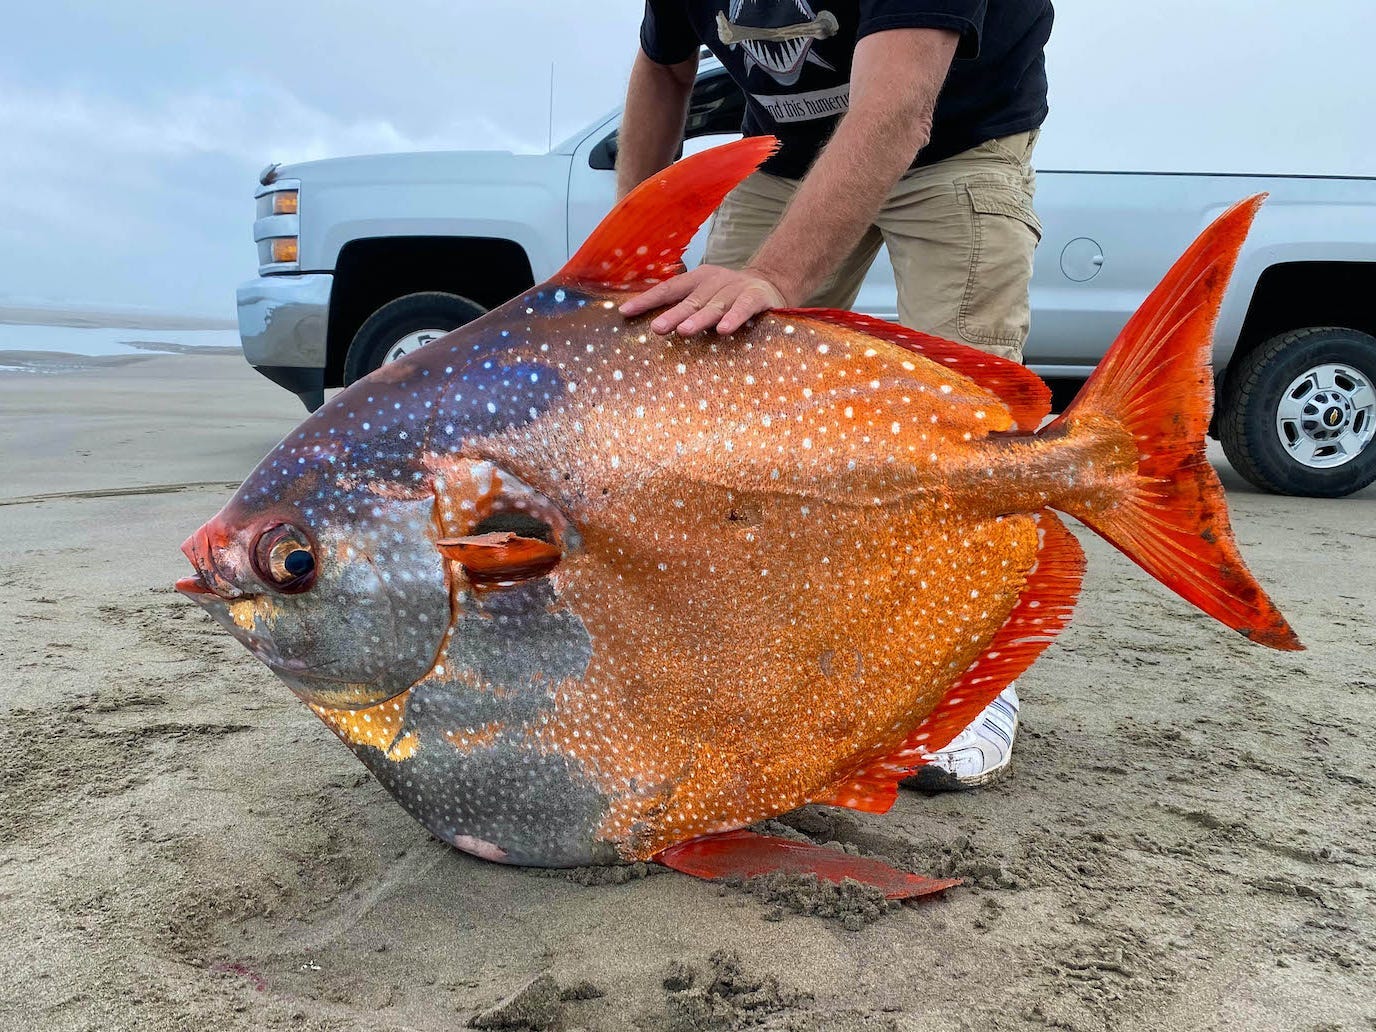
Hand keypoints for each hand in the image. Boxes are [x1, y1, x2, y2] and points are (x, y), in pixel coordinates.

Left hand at [619, 264, 791, 335]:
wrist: (771, 284)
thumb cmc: (728, 297)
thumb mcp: (704, 297)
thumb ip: (683, 307)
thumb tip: (649, 325)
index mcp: (697, 279)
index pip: (668, 289)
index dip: (647, 300)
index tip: (625, 313)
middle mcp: (714, 281)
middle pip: (690, 300)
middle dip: (672, 314)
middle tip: (656, 328)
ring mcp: (735, 287)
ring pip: (714, 305)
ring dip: (699, 319)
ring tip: (684, 332)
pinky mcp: (756, 296)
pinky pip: (743, 308)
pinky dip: (734, 318)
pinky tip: (723, 330)